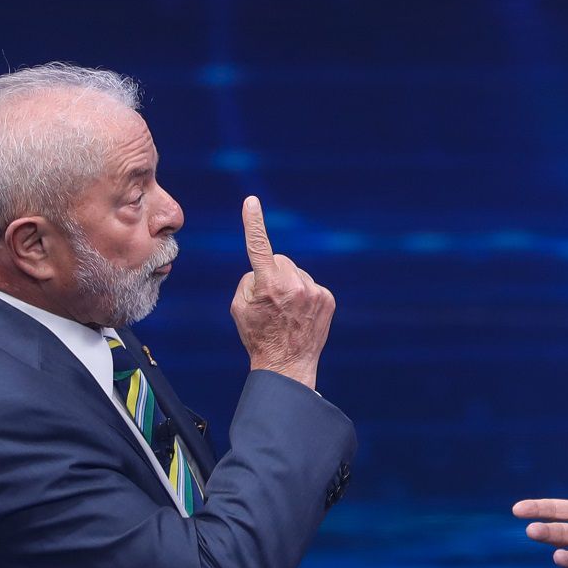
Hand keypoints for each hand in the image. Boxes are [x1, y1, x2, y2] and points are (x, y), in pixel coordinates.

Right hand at [230, 196, 333, 390]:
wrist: (287, 365)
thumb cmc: (257, 335)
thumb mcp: (239, 306)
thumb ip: (250, 279)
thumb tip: (266, 268)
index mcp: (268, 285)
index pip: (258, 246)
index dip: (253, 223)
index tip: (251, 202)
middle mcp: (294, 284)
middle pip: (280, 260)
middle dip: (273, 273)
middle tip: (270, 300)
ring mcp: (314, 291)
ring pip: (296, 272)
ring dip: (290, 284)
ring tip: (286, 311)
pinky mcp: (328, 298)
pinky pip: (311, 284)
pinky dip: (304, 294)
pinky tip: (300, 314)